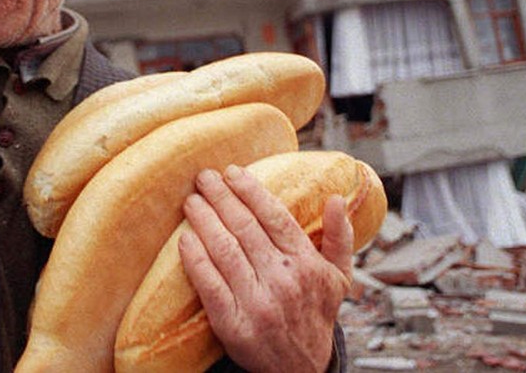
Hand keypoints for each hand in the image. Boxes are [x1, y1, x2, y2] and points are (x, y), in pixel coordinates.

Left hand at [178, 165, 352, 372]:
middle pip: (245, 228)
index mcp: (308, 265)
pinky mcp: (232, 324)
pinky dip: (195, 259)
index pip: (275, 217)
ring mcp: (257, 303)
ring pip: (225, 250)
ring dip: (204, 220)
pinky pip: (209, 285)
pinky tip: (185, 239)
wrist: (301, 370)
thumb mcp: (339, 278)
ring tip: (191, 201)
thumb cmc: (316, 316)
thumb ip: (340, 237)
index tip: (232, 172)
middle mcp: (283, 280)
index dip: (250, 191)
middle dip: (221, 197)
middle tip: (203, 177)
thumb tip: (337, 198)